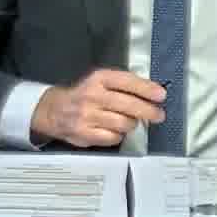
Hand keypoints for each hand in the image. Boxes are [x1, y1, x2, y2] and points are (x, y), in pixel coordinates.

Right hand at [30, 69, 165, 147]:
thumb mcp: (100, 82)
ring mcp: (87, 115)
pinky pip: (113, 137)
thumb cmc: (85, 94)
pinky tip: (116, 130)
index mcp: (98, 78)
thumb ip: (123, 85)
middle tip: (159, 115)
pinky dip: (119, 135)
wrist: (55, 110)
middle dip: (148, 111)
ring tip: (131, 122)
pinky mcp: (85, 133)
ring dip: (132, 124)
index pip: (127, 82)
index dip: (146, 88)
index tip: (161, 95)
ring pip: (123, 123)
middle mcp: (92, 95)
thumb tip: (153, 93)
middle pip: (128, 105)